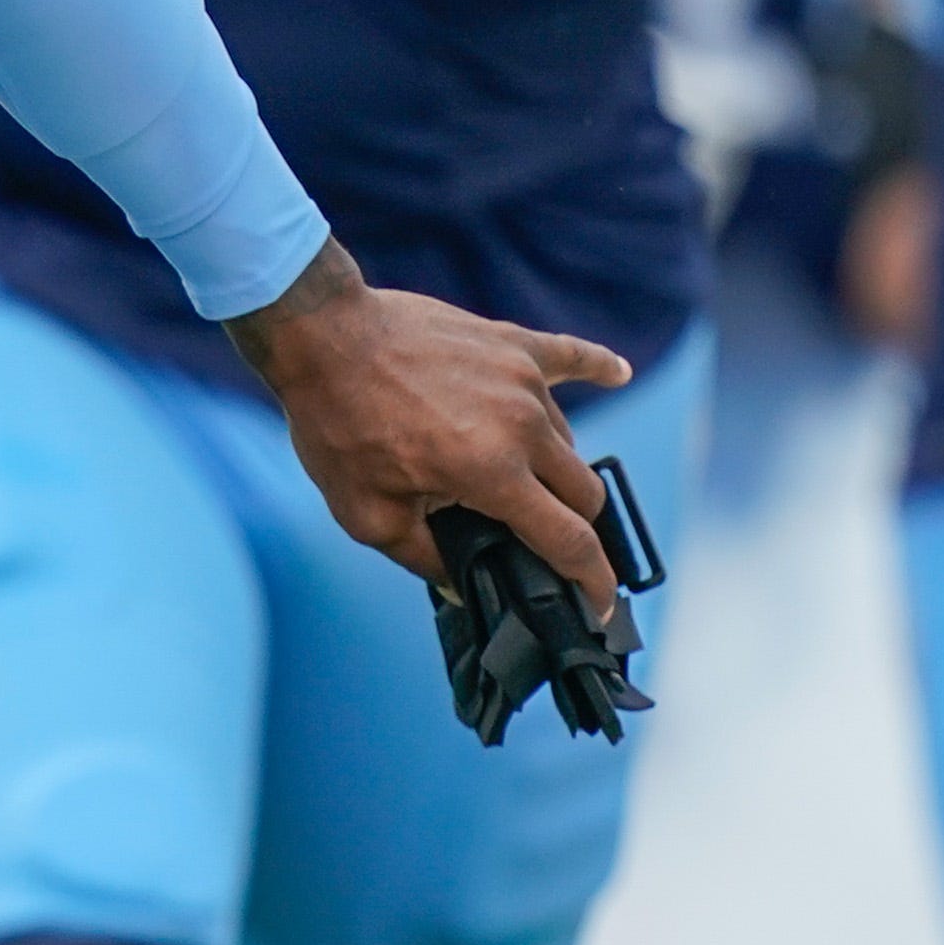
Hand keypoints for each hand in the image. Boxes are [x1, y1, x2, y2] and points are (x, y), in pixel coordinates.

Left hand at [221, 244, 632, 592]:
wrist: (325, 338)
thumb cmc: (339, 426)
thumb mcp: (368, 515)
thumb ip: (425, 558)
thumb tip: (460, 586)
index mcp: (493, 474)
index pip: (570, 541)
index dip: (593, 582)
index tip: (599, 606)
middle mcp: (523, 427)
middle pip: (584, 494)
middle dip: (574, 529)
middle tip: (550, 546)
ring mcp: (524, 381)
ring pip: (568, 441)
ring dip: (554, 469)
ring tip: (512, 478)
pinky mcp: (513, 344)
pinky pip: (571, 354)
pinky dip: (597, 366)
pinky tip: (617, 373)